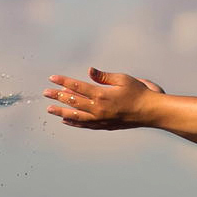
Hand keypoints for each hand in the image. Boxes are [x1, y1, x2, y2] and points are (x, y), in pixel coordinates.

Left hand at [44, 68, 163, 129]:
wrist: (150, 112)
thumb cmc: (139, 92)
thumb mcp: (122, 79)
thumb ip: (103, 76)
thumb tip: (89, 71)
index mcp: (101, 95)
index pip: (77, 87)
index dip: (63, 82)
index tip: (52, 78)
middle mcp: (98, 109)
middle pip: (73, 102)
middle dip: (58, 96)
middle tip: (45, 93)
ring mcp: (100, 119)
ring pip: (76, 116)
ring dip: (61, 112)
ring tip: (49, 109)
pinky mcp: (104, 126)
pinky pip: (85, 125)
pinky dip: (74, 122)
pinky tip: (65, 120)